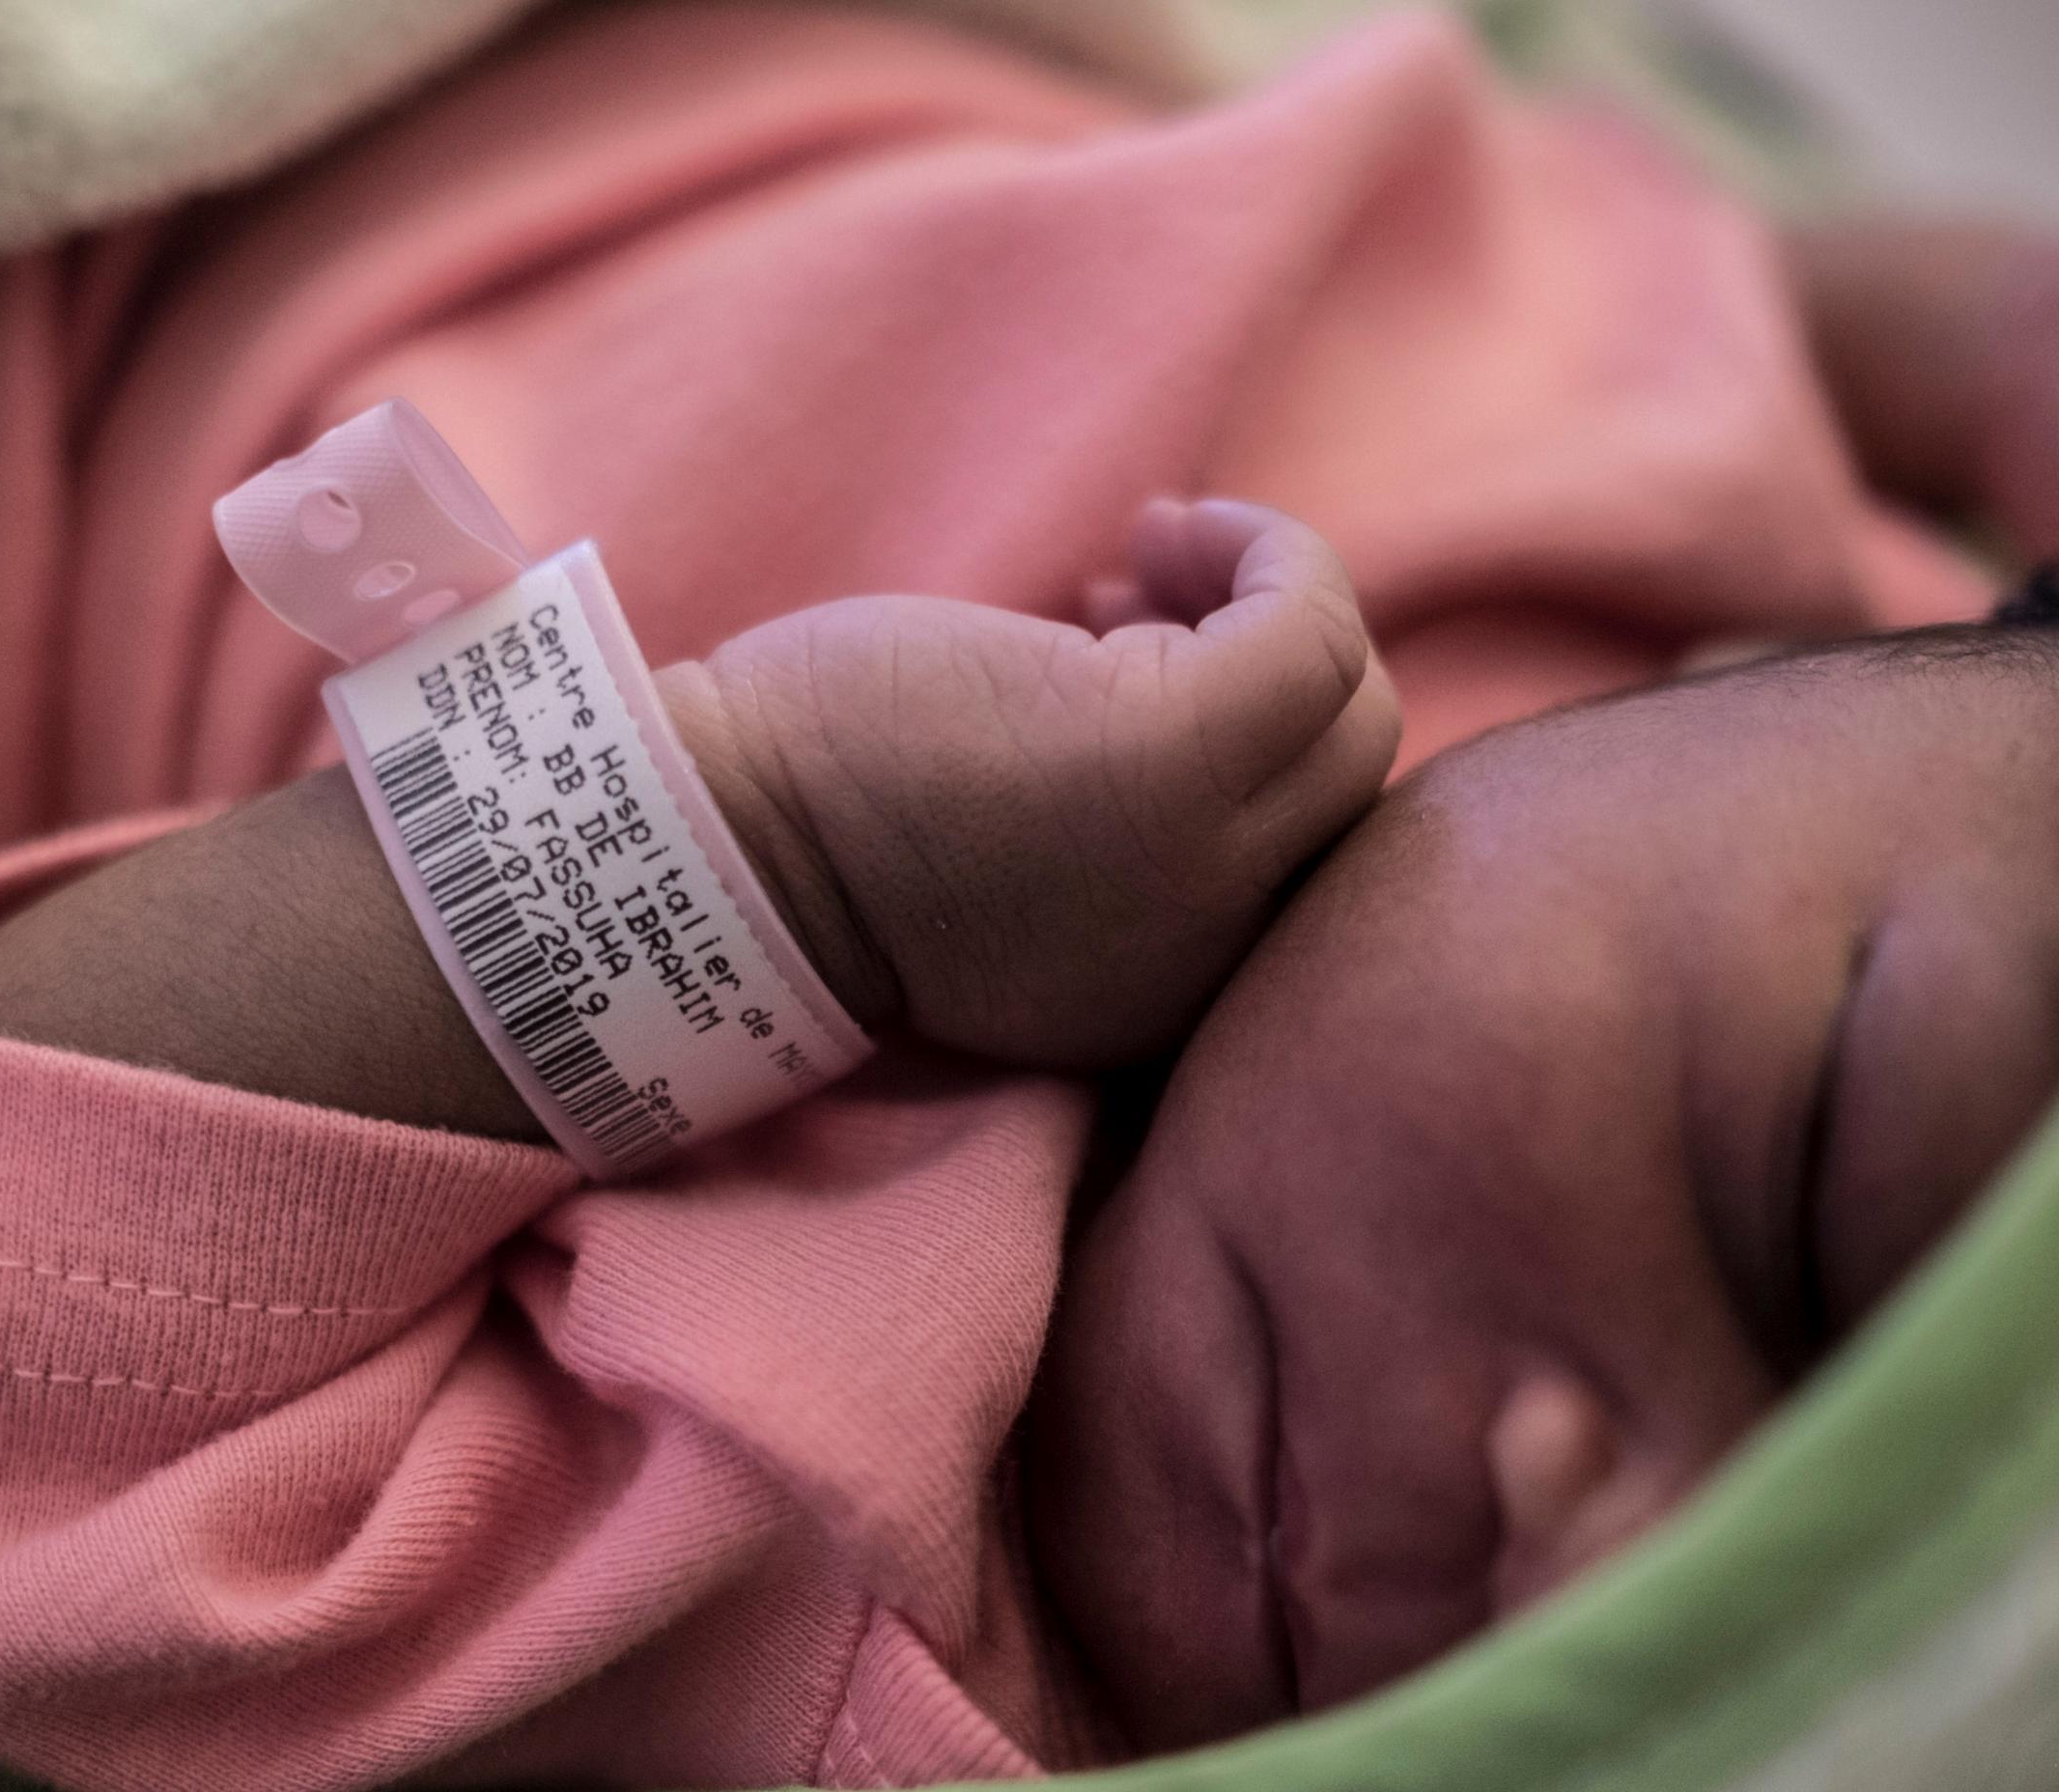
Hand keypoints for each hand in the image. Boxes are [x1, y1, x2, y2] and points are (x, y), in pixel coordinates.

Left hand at [665, 498, 1398, 1069]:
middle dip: (1261, 663)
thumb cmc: (822, 822)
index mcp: (1167, 997)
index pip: (1302, 853)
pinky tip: (1167, 527)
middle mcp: (1209, 954)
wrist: (710, 838)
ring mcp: (1205, 860)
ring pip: (1348, 707)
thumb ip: (1126, 821)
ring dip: (1261, 601)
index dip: (1245, 740)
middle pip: (1345, 778)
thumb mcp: (1012, 855)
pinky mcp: (1175, 756)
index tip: (1131, 654)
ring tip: (1135, 563)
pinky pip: (1312, 631)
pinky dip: (1267, 554)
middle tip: (1132, 594)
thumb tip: (1203, 669)